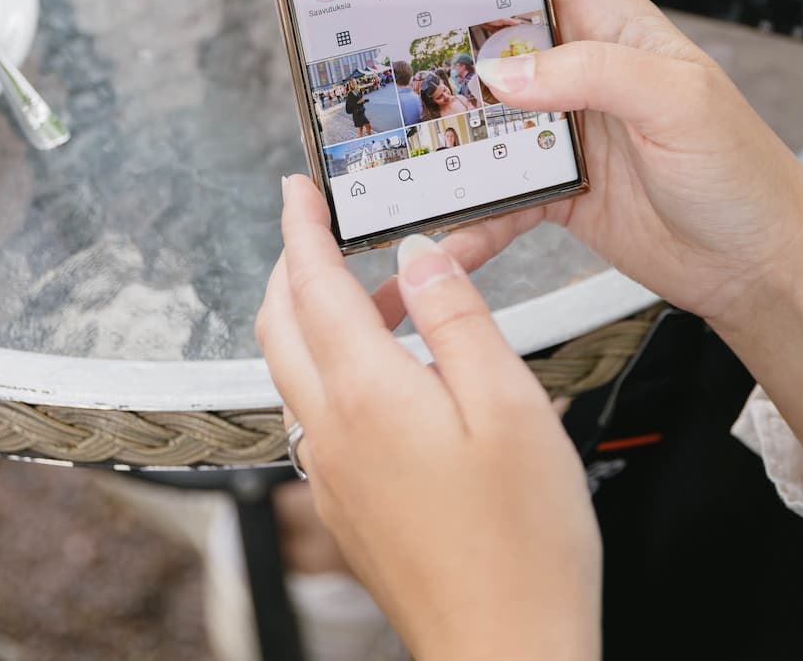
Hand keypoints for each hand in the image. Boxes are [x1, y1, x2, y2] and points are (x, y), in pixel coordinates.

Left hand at [257, 175, 601, 660]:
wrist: (508, 653)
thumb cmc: (523, 541)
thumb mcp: (509, 402)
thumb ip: (457, 316)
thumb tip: (419, 253)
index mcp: (367, 394)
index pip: (312, 284)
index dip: (301, 227)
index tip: (297, 187)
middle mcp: (330, 432)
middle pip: (279, 325)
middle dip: (291, 265)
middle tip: (323, 228)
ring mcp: (331, 476)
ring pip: (294, 371)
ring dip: (316, 317)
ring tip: (381, 294)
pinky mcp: (346, 508)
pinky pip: (315, 415)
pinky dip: (332, 369)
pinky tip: (391, 373)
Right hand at [377, 0, 802, 495]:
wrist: (758, 265)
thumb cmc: (742, 171)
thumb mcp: (677, 101)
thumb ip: (593, 73)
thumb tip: (508, 70)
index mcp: (613, 24)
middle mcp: (580, 69)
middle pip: (496, 32)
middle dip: (443, 29)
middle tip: (381, 28)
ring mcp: (563, 128)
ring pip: (484, 113)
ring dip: (445, 124)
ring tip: (394, 130)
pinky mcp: (555, 188)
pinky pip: (496, 192)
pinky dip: (469, 211)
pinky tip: (444, 226)